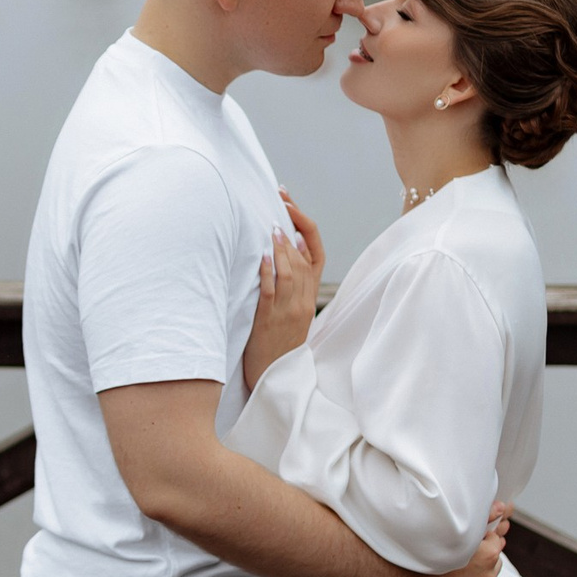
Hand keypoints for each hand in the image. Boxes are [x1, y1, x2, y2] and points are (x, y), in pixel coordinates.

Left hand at [241, 190, 326, 390]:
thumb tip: (280, 247)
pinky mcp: (270, 322)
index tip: (288, 203)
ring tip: (272, 224)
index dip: (303, 225)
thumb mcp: (290, 309)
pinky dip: (267, 272)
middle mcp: (304, 300)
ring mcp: (289, 311)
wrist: (273, 377)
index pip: (315, 251)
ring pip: (290, 272)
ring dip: (280, 246)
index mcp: (310, 295)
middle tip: (277, 199)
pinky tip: (261, 255)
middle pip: (302, 255)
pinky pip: (271, 293)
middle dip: (291, 224)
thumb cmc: (276, 341)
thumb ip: (290, 282)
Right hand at [402, 503, 511, 576]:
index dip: (482, 540)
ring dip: (482, 576)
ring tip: (462, 572)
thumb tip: (501, 508)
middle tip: (463, 557)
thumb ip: (482, 519)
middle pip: (494, 562)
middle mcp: (487, 575)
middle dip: (483, 559)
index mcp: (487, 555)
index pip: (496, 542)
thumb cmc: (426, 554)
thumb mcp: (455, 532)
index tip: (468, 542)